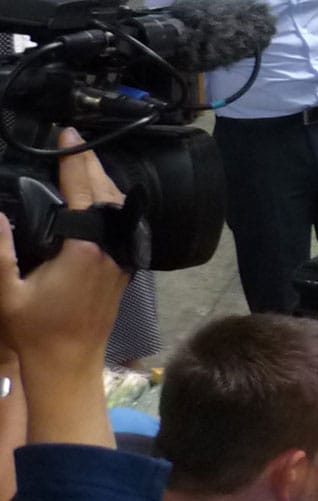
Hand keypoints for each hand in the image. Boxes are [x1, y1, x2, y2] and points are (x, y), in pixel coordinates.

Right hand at [0, 129, 129, 446]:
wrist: (68, 365)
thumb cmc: (35, 333)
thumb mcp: (6, 293)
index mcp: (85, 250)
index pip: (84, 192)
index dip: (75, 161)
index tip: (67, 134)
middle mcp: (111, 250)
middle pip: (107, 194)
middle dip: (91, 164)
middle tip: (74, 140)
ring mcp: (121, 259)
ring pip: (120, 209)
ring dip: (103, 182)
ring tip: (83, 161)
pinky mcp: (123, 269)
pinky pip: (122, 225)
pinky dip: (110, 204)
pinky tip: (97, 198)